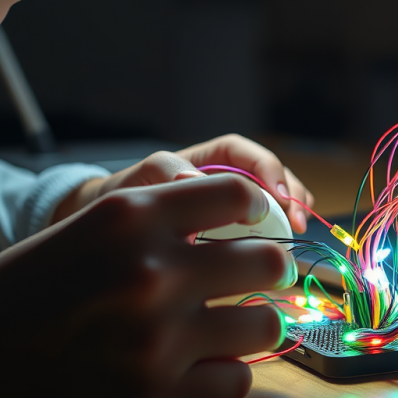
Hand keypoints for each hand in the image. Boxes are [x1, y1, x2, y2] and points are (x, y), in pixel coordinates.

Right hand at [0, 173, 295, 397]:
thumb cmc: (38, 284)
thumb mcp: (97, 226)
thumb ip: (170, 218)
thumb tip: (254, 221)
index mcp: (133, 215)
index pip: (239, 193)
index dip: (257, 207)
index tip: (257, 222)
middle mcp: (152, 271)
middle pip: (269, 260)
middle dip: (274, 267)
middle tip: (264, 275)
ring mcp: (157, 338)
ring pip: (265, 324)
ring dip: (255, 323)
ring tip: (234, 323)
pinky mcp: (154, 397)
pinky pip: (237, 380)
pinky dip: (226, 372)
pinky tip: (202, 364)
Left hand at [54, 135, 314, 232]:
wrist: (98, 239)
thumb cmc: (118, 205)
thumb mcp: (133, 188)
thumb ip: (159, 176)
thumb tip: (190, 180)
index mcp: (201, 163)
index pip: (242, 152)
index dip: (266, 169)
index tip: (276, 195)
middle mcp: (221, 182)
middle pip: (269, 175)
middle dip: (289, 192)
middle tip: (295, 218)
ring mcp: (227, 209)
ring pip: (272, 200)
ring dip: (291, 211)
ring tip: (298, 229)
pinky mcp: (228, 236)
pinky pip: (262, 227)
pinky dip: (278, 232)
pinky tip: (285, 245)